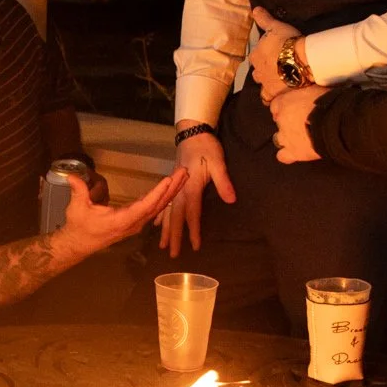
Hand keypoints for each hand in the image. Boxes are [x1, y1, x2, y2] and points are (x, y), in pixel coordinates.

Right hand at [56, 169, 185, 258]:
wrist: (79, 243)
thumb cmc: (79, 226)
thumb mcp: (77, 208)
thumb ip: (78, 191)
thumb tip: (72, 176)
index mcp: (123, 221)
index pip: (145, 206)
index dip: (158, 193)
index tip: (169, 180)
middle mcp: (134, 223)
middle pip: (158, 205)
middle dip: (172, 188)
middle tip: (184, 172)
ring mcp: (136, 223)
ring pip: (158, 207)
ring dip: (171, 192)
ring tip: (182, 177)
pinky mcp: (135, 221)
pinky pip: (153, 209)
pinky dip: (163, 197)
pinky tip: (170, 188)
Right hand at [159, 131, 234, 256]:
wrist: (192, 132)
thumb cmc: (206, 147)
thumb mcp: (218, 162)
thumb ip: (223, 182)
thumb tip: (231, 200)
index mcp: (190, 187)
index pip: (192, 213)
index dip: (194, 230)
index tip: (195, 246)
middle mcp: (179, 191)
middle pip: (175, 217)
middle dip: (174, 236)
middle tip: (173, 254)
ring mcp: (174, 188)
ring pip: (167, 212)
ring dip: (165, 229)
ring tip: (162, 245)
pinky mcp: (173, 184)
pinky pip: (163, 204)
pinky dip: (159, 215)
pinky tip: (155, 224)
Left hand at [247, 6, 302, 98]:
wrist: (300, 60)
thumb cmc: (288, 41)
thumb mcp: (276, 26)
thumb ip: (264, 19)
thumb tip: (255, 9)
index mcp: (256, 56)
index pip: (256, 57)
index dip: (265, 57)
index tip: (275, 55)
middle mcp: (257, 71)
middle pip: (258, 73)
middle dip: (265, 72)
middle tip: (278, 69)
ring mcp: (264, 84)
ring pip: (262, 86)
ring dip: (269, 84)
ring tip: (280, 82)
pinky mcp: (273, 95)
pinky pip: (269, 99)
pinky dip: (272, 97)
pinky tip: (279, 95)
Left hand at [268, 84, 326, 164]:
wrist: (335, 123)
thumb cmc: (329, 103)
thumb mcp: (316, 91)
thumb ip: (307, 95)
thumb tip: (312, 96)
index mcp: (285, 102)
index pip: (276, 105)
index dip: (284, 108)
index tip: (293, 109)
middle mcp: (281, 119)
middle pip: (279, 122)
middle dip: (288, 122)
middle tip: (302, 123)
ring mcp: (285, 137)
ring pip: (278, 139)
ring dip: (287, 138)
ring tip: (300, 138)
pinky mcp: (293, 152)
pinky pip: (283, 156)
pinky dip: (287, 155)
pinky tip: (296, 153)